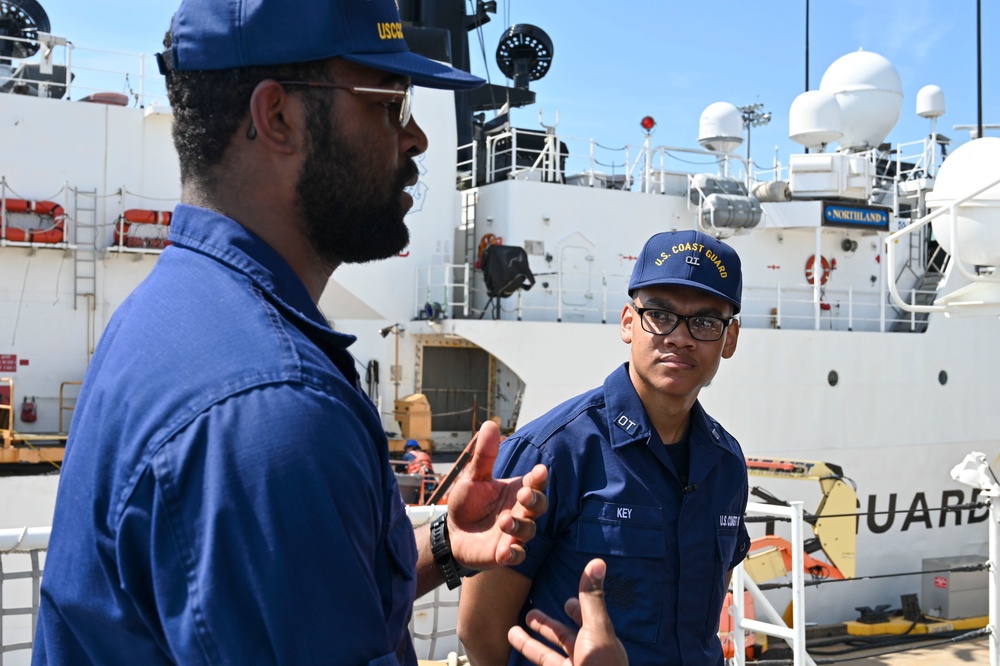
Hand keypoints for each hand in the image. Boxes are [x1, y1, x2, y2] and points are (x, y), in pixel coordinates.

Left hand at [445, 420, 547, 567]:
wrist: (453, 533)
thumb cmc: (469, 503)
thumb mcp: (473, 477)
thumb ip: (484, 456)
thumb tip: (490, 424)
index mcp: (516, 491)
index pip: (536, 483)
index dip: (539, 478)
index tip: (539, 470)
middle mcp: (520, 512)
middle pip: (539, 505)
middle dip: (534, 500)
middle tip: (523, 494)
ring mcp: (514, 534)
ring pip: (528, 531)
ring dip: (519, 526)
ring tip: (504, 520)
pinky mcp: (504, 553)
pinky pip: (517, 556)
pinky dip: (514, 554)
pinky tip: (505, 551)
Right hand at [508, 559, 627, 665]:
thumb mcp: (597, 631)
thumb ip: (592, 599)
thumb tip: (597, 561)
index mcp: (598, 643)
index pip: (587, 622)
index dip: (577, 611)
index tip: (566, 602)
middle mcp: (585, 659)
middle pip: (563, 640)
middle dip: (547, 626)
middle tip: (529, 613)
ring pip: (547, 658)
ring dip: (528, 645)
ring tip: (510, 631)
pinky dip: (527, 661)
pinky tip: (512, 657)